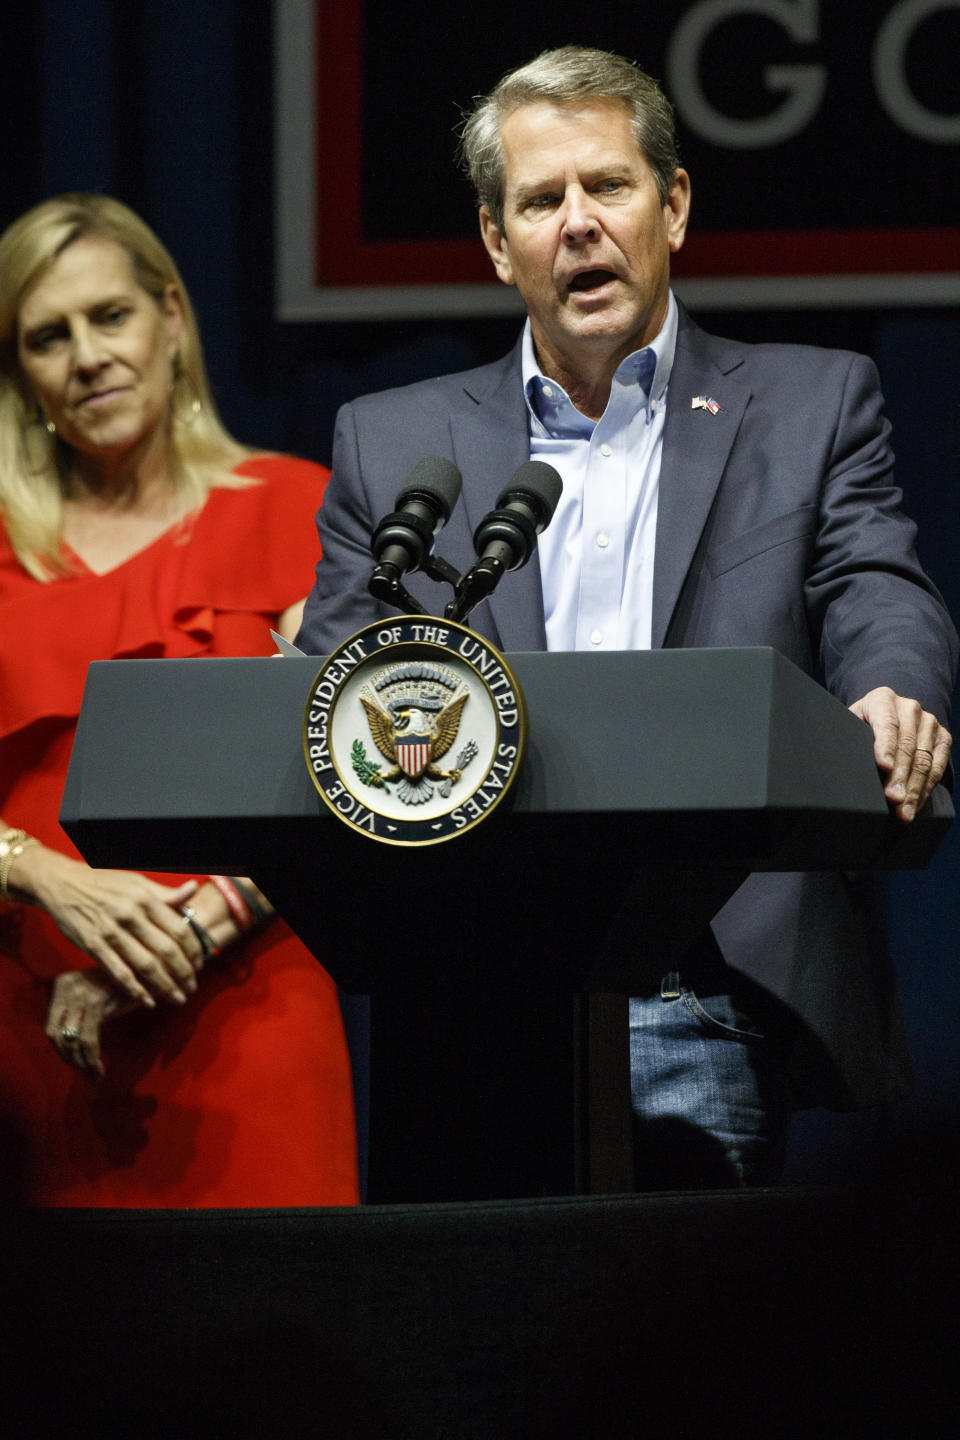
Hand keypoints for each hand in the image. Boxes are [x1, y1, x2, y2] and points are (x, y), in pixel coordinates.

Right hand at [15, 846, 201, 1004]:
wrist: (63, 884)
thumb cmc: (104, 882)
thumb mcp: (137, 881)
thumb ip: (165, 893)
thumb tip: (193, 890)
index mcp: (145, 898)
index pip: (179, 929)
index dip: (193, 950)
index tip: (199, 963)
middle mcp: (131, 915)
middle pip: (167, 951)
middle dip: (184, 973)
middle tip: (192, 986)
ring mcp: (111, 932)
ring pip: (146, 965)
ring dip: (165, 986)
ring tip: (178, 997)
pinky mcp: (93, 946)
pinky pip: (119, 973)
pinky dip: (135, 990)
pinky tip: (148, 1001)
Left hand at [45, 969, 131, 1080]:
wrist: (150, 973)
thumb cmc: (124, 988)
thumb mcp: (93, 995)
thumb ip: (77, 1014)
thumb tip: (69, 1050)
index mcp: (62, 984)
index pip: (51, 1028)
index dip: (61, 1051)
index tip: (75, 1065)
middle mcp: (68, 988)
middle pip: (57, 1035)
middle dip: (70, 1060)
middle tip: (86, 1075)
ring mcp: (81, 995)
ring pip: (72, 1041)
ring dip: (82, 1064)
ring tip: (94, 1077)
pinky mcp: (96, 1003)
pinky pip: (88, 1039)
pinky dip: (92, 1059)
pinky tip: (100, 1070)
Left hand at [849, 687, 952, 822]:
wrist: (884, 718)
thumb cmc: (860, 727)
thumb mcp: (850, 726)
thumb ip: (847, 738)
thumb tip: (838, 765)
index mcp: (882, 699)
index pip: (886, 723)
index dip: (885, 746)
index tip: (883, 767)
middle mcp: (909, 707)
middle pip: (907, 745)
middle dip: (900, 776)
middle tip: (894, 800)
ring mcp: (928, 722)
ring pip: (923, 759)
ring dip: (914, 789)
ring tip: (904, 812)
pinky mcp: (942, 737)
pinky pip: (937, 766)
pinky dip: (926, 789)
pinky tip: (917, 805)